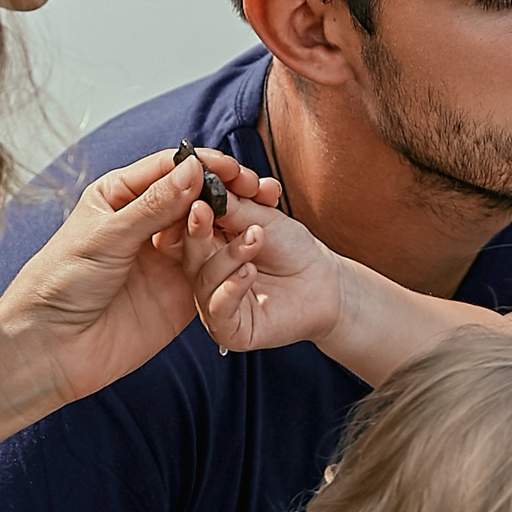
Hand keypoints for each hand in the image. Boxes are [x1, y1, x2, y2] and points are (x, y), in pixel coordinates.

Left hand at [0, 149, 279, 406]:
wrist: (53, 347)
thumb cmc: (61, 282)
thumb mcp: (107, 236)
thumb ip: (154, 205)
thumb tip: (194, 169)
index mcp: (119, 197)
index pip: (168, 171)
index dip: (201, 166)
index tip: (231, 166)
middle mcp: (145, 224)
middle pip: (193, 199)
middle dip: (223, 192)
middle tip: (253, 188)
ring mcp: (165, 259)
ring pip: (207, 233)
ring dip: (230, 225)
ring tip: (254, 219)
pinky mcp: (180, 293)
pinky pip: (210, 272)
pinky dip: (229, 262)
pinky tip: (245, 253)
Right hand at [181, 189, 348, 354]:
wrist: (325, 282)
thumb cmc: (292, 247)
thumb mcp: (262, 219)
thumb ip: (233, 206)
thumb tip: (202, 180)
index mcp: (205, 245)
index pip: (185, 228)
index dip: (188, 211)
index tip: (195, 191)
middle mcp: (203, 275)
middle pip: (189, 253)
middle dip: (197, 230)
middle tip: (204, 210)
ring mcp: (213, 303)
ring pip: (204, 280)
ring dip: (229, 256)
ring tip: (255, 238)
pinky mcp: (229, 330)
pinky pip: (218, 311)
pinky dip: (231, 290)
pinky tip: (248, 273)